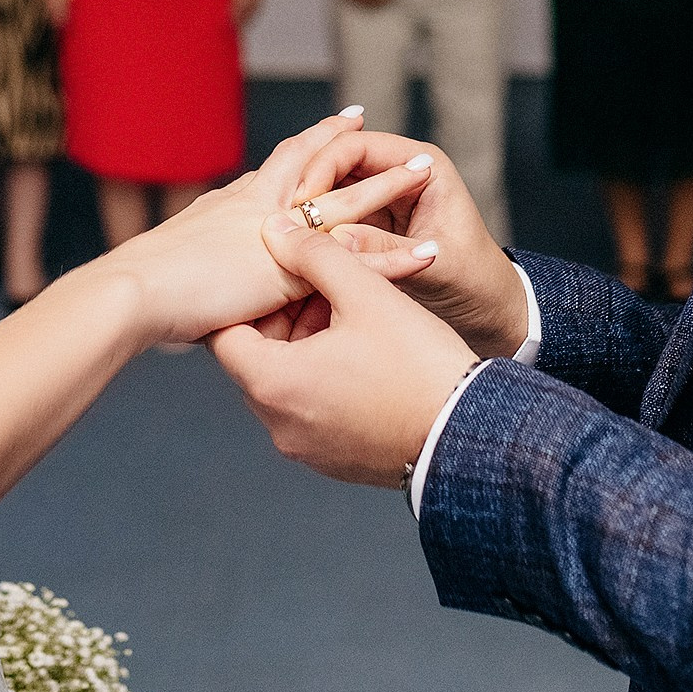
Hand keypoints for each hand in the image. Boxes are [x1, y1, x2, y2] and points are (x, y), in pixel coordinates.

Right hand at [90, 111, 438, 351]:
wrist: (133, 292)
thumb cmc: (140, 288)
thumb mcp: (173, 265)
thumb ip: (196, 263)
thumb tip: (190, 276)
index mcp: (233, 204)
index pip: (284, 161)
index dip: (314, 141)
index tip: (344, 122)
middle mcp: (259, 207)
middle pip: (318, 165)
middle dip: (352, 146)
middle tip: (380, 124)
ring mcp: (278, 235)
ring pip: (347, 203)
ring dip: (388, 187)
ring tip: (425, 170)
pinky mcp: (293, 269)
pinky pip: (357, 261)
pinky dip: (393, 257)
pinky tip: (426, 253)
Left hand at [210, 221, 480, 487]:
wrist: (468, 436)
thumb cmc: (418, 366)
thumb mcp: (366, 294)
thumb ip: (315, 254)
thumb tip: (277, 231)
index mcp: (273, 385)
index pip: (224, 335)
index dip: (250, 297)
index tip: (279, 275)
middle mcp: (278, 424)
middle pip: (256, 358)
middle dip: (284, 318)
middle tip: (323, 288)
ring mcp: (304, 448)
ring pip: (285, 383)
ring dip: (306, 346)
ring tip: (350, 316)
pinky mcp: (332, 460)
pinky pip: (310, 410)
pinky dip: (323, 379)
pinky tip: (362, 354)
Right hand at [282, 126, 527, 356]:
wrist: (491, 311)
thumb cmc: (476, 282)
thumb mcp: (436, 266)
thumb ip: (386, 249)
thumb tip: (336, 239)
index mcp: (422, 166)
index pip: (357, 147)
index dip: (324, 168)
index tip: (302, 201)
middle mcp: (399, 174)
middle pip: (337, 163)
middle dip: (307, 188)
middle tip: (280, 220)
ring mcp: (383, 199)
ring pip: (330, 190)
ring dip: (307, 211)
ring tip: (281, 236)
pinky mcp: (371, 225)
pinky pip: (334, 219)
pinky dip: (315, 231)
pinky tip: (294, 250)